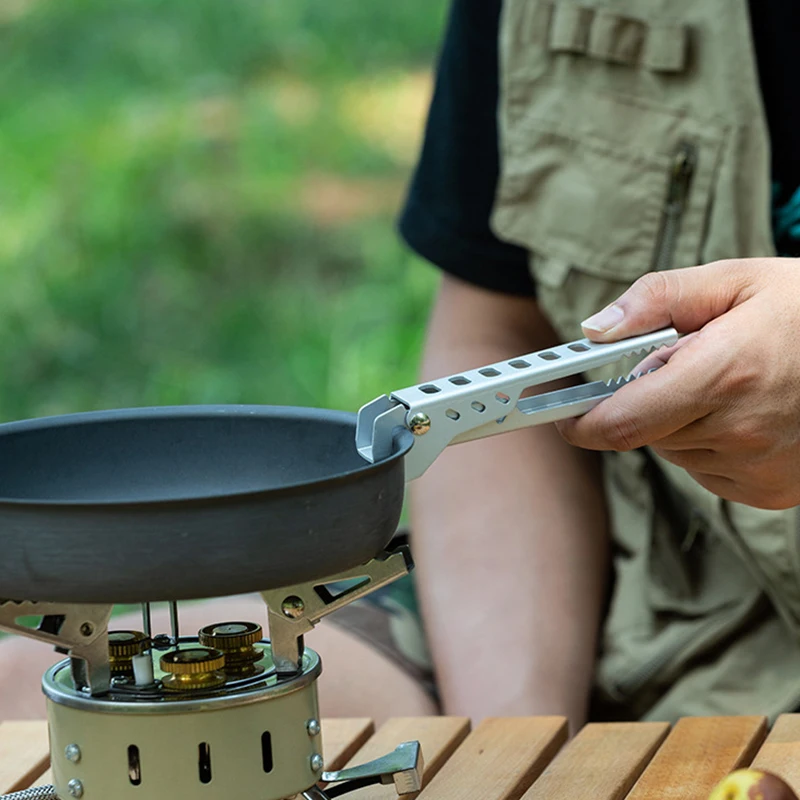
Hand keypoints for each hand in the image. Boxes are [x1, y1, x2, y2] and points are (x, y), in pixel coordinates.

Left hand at [555, 258, 799, 508]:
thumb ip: (658, 298)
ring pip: (673, 452)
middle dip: (642, 401)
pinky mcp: (770, 491)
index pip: (619, 422)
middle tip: (677, 365)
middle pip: (641, 434)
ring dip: (677, 421)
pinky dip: (707, 443)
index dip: (579, 420)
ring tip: (725, 382)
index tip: (557, 410)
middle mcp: (738, 431)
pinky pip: (705, 470)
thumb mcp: (735, 279)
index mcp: (722, 374)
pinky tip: (743, 412)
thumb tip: (595, 328)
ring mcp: (757, 467)